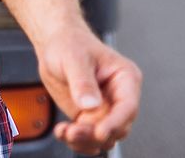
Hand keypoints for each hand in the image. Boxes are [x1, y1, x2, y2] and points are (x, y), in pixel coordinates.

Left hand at [36, 29, 141, 154]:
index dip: (115, 123)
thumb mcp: (74, 58)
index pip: (128, 107)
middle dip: (95, 134)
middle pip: (117, 128)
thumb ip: (82, 81)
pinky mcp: (91, 118)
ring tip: (64, 131)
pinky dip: (76, 141)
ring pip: (104, 138)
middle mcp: (119, 97)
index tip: (99, 132)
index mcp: (126, 78)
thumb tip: (91, 104)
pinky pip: (89, 138)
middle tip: (73, 131)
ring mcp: (106, 110)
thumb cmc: (70, 43)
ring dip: (84, 140)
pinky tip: (62, 131)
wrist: (56, 45)